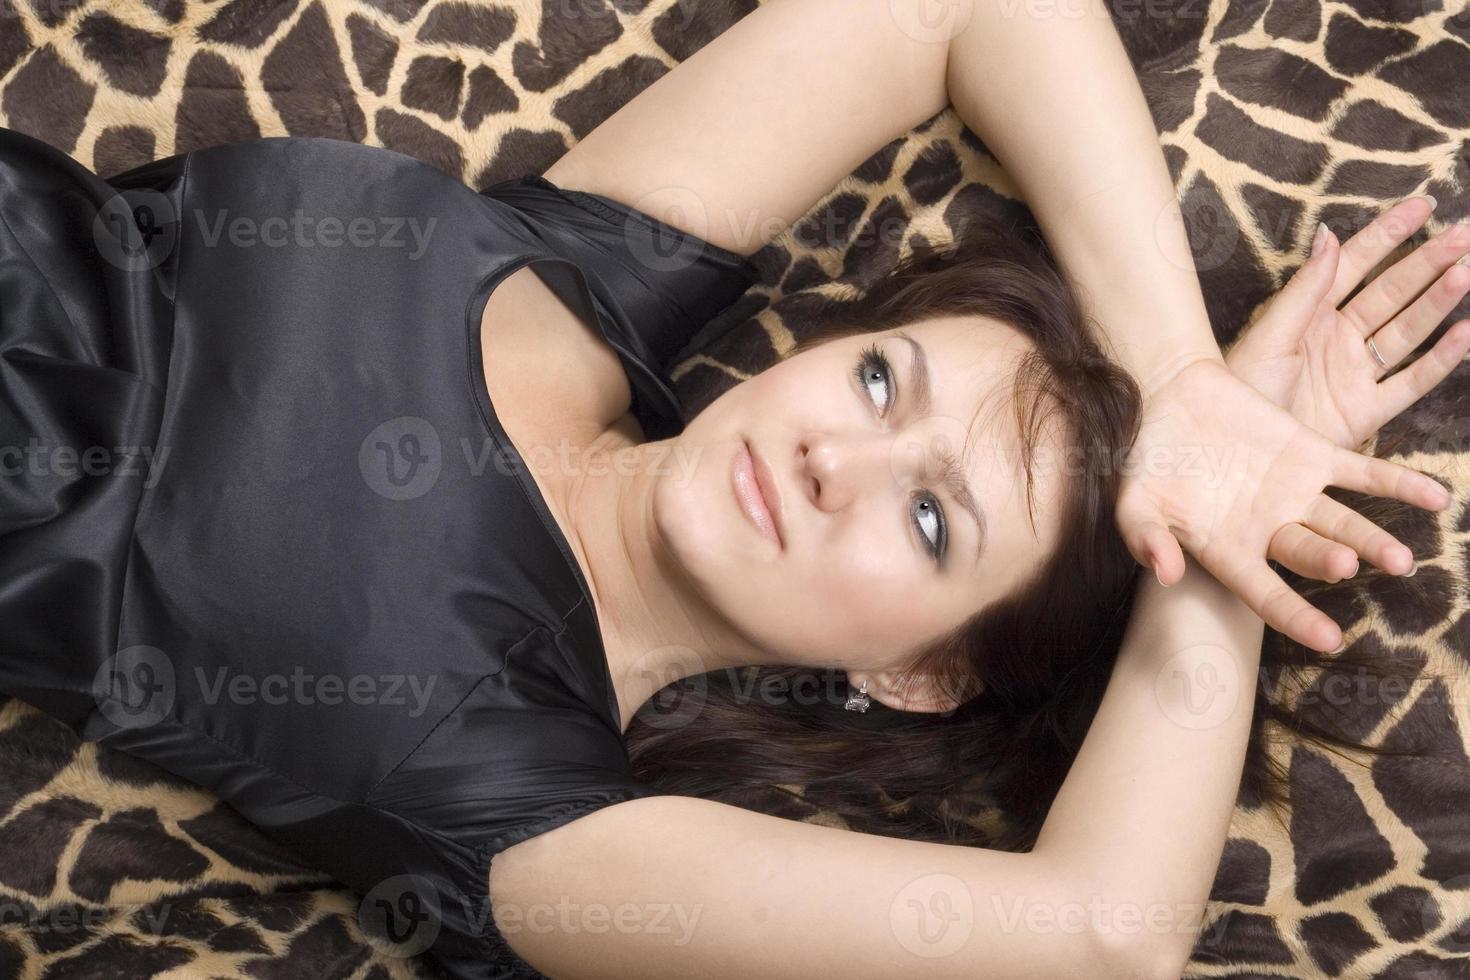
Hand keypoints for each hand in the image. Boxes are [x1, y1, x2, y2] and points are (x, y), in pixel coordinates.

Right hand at [1114, 200, 1468, 653]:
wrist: (1168, 397)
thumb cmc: (1144, 458)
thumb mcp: (1132, 501)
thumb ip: (1145, 538)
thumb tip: (1167, 574)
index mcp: (1227, 548)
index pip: (1265, 592)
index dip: (1296, 617)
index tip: (1328, 640)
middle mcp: (1268, 527)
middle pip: (1309, 554)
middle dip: (1331, 563)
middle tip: (1348, 568)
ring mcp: (1294, 491)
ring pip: (1343, 522)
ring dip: (1372, 539)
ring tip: (1400, 560)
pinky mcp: (1312, 453)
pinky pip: (1364, 473)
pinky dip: (1399, 485)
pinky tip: (1436, 499)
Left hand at [1226, 197, 1469, 450]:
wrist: (1238, 449)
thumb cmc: (1239, 390)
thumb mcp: (1270, 334)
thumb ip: (1304, 289)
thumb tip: (1329, 234)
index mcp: (1310, 313)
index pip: (1357, 264)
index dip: (1388, 235)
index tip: (1423, 206)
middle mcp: (1338, 337)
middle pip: (1392, 292)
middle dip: (1428, 262)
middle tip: (1465, 235)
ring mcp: (1355, 373)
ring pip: (1408, 329)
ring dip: (1438, 301)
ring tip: (1466, 273)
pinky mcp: (1367, 410)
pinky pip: (1412, 382)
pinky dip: (1441, 360)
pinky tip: (1465, 333)